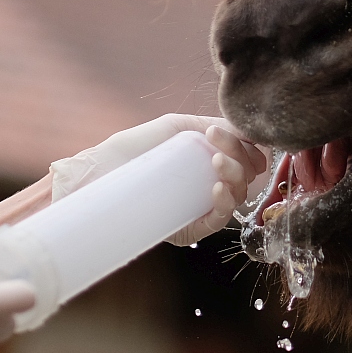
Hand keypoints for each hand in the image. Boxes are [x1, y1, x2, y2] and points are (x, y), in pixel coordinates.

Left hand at [50, 114, 267, 244]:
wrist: (101, 171)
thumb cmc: (134, 148)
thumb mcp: (175, 126)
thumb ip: (209, 123)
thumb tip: (245, 130)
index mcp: (208, 165)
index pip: (245, 158)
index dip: (250, 147)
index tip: (238, 132)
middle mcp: (208, 188)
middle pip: (245, 175)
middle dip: (240, 155)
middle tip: (217, 139)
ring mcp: (200, 208)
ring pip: (237, 196)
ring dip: (235, 175)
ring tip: (217, 161)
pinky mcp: (188, 228)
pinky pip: (218, 220)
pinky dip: (225, 203)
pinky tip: (219, 187)